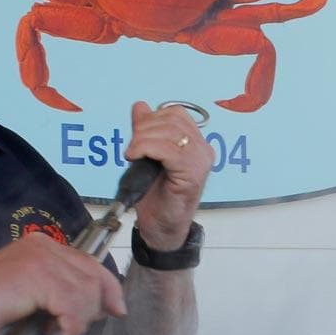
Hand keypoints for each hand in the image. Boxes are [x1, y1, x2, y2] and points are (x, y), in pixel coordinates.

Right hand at [0, 232, 125, 334]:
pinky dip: (71, 326)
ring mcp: (41, 259)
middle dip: (100, 302)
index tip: (115, 308)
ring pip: (86, 291)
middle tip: (94, 324)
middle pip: (93, 274)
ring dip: (80, 319)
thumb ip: (54, 291)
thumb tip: (93, 306)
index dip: (106, 285)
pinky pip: (73, 305)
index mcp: (40, 244)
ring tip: (61, 333)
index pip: (87, 262)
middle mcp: (43, 246)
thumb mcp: (25, 292)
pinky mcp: (38, 278)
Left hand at [122, 102, 212, 249]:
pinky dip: (147, 148)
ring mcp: (200, 161)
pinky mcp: (193, 174)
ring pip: (170, 132)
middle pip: (172, 119)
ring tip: (133, 154)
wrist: (161, 228)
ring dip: (143, 139)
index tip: (137, 134)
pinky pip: (169, 150)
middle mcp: (203, 150)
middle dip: (144, 128)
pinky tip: (136, 157)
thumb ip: (146, 131)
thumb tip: (140, 106)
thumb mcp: (148, 156)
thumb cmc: (157, 197)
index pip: (176, 114)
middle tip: (132, 147)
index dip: (152, 117)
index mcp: (195, 143)